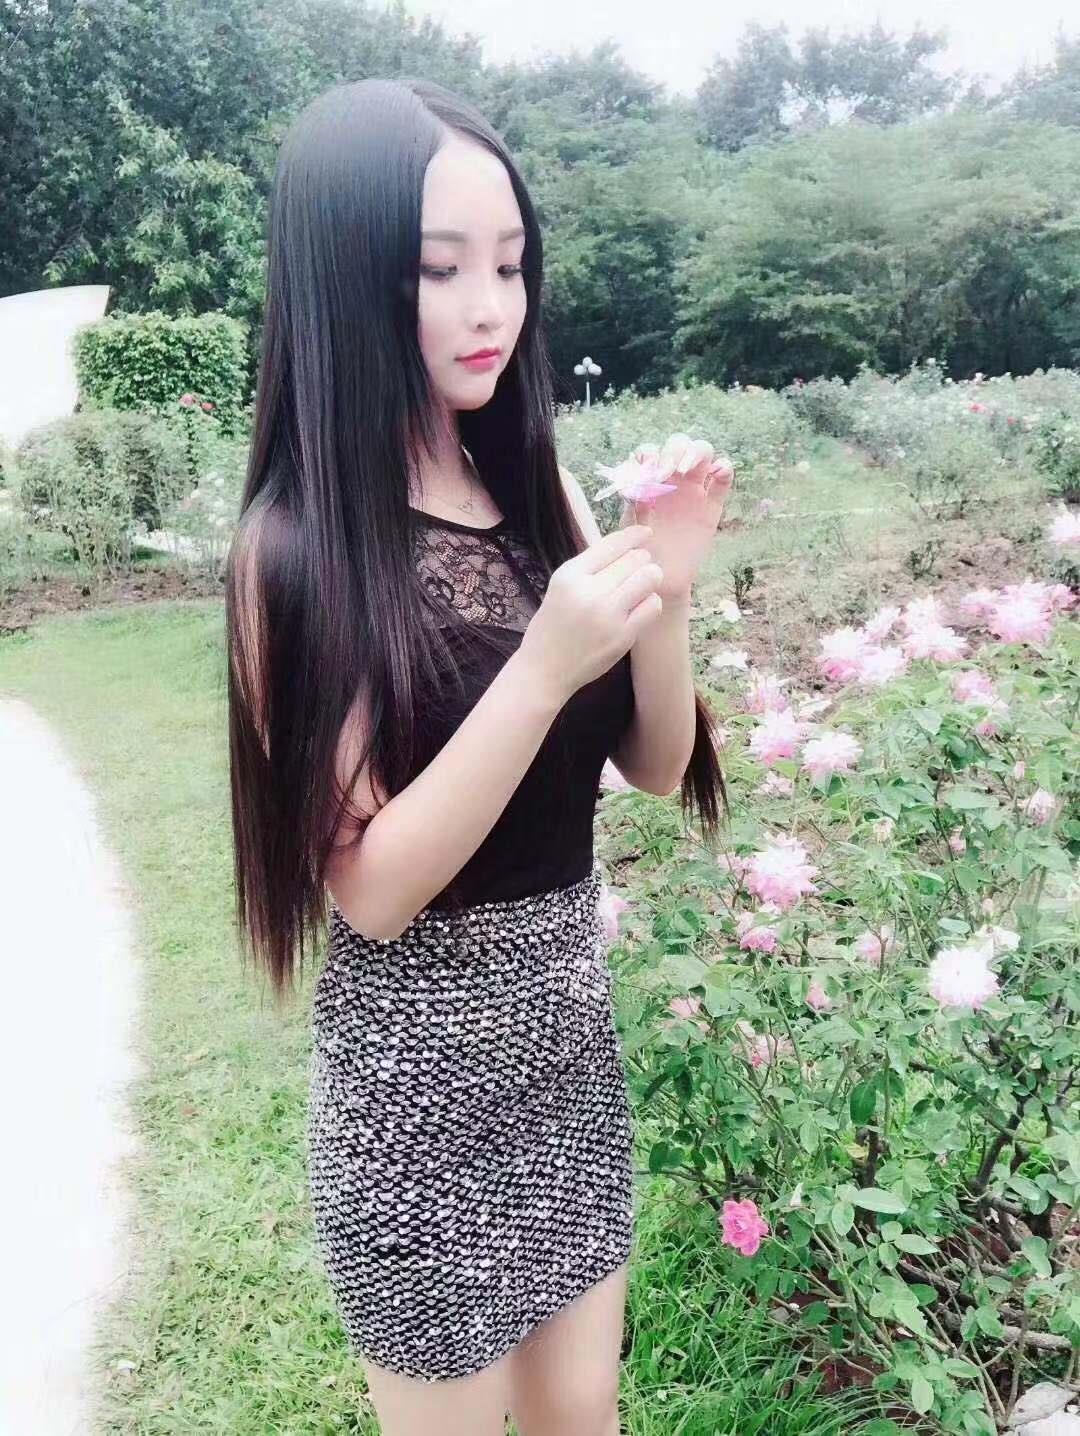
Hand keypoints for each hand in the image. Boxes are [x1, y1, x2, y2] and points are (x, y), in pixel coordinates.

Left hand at [608, 435, 733, 600]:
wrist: (658, 580)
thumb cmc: (638, 553)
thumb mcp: (629, 529)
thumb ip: (633, 506)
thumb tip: (635, 484)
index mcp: (648, 481)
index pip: (651, 452)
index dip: (649, 454)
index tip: (645, 470)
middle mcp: (672, 480)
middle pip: (679, 444)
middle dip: (673, 450)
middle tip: (666, 471)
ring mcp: (694, 490)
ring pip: (703, 453)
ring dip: (696, 452)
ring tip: (684, 470)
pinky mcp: (712, 505)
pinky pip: (723, 480)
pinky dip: (725, 468)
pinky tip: (718, 472)